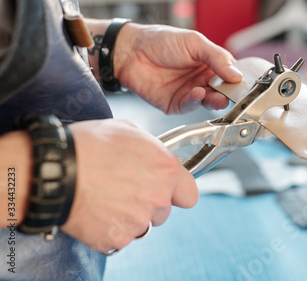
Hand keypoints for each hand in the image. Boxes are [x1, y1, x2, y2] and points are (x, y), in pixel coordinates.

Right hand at [61, 119, 197, 251]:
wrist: (53, 170)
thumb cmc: (87, 146)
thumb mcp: (127, 130)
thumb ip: (151, 148)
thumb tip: (155, 155)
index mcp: (165, 171)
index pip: (190, 194)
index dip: (178, 192)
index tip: (169, 191)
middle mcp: (157, 198)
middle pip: (164, 211)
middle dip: (149, 203)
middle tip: (125, 189)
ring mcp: (137, 221)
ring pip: (143, 225)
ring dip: (131, 216)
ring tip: (107, 199)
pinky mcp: (117, 238)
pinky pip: (120, 237)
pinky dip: (110, 228)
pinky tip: (96, 211)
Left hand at [113, 24, 242, 113]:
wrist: (130, 51)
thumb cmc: (160, 41)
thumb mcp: (194, 42)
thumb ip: (216, 57)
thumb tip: (236, 74)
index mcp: (210, 63)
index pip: (231, 74)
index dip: (238, 79)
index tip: (243, 83)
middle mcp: (202, 79)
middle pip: (223, 91)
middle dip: (229, 94)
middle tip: (234, 93)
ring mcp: (190, 92)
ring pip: (209, 101)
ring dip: (215, 100)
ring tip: (218, 96)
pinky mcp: (177, 104)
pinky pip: (191, 106)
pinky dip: (196, 100)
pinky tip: (197, 92)